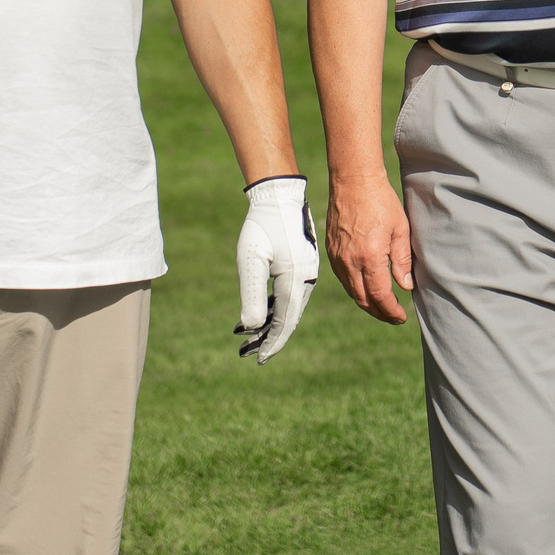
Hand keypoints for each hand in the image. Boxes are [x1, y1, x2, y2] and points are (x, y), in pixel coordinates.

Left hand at [235, 176, 319, 360]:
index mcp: (296, 279)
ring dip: (271, 323)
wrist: (279, 195)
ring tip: (249, 337)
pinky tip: (262, 313)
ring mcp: (307, 272)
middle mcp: (307, 279)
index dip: (272, 343)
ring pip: (290, 307)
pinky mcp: (303, 266)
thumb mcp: (251, 259)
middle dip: (269, 338)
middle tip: (247, 353)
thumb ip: (253, 294)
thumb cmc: (262, 225)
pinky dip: (276, 307)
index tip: (258, 359)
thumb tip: (253, 327)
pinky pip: (291, 294)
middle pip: (289, 318)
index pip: (285, 321)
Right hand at [325, 172, 414, 324]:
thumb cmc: (381, 201)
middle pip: (363, 300)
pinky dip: (356, 289)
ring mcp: (338, 257)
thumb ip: (402, 260)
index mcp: (370, 257)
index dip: (391, 311)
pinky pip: (343, 278)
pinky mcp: (331, 251)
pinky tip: (367, 288)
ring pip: (351, 291)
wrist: (353, 181)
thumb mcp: (400, 229)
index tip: (402, 317)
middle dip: (379, 313)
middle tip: (394, 317)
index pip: (380, 296)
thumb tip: (405, 287)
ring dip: (367, 303)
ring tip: (383, 307)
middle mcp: (350, 261)